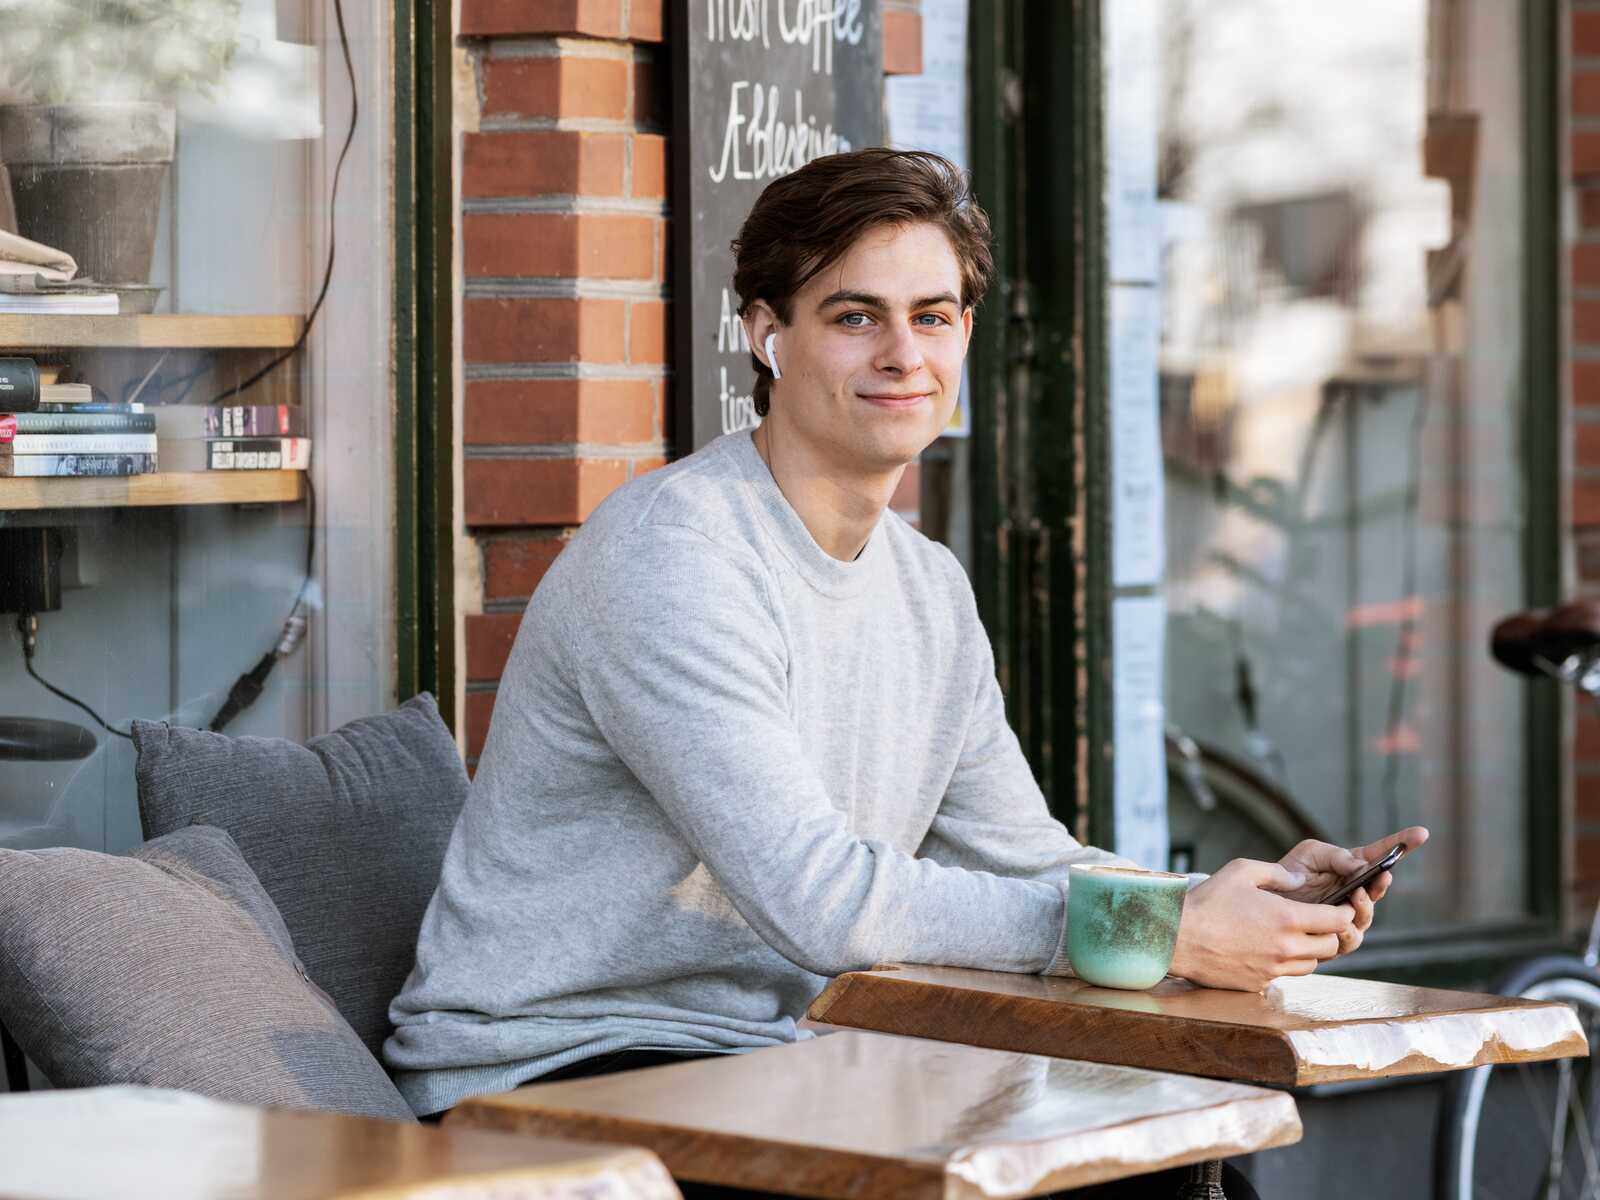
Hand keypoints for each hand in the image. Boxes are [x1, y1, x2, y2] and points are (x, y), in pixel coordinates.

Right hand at [1168, 858, 1358, 990]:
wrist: (1176, 937)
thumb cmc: (1207, 901)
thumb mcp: (1241, 871)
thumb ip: (1276, 873)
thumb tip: (1299, 879)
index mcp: (1287, 918)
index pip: (1336, 920)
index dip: (1344, 912)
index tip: (1341, 907)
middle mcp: (1286, 948)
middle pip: (1330, 946)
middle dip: (1330, 933)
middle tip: (1318, 922)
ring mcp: (1273, 969)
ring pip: (1311, 964)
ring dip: (1309, 951)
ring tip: (1292, 936)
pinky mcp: (1259, 984)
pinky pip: (1284, 975)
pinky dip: (1284, 964)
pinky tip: (1266, 949)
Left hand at [1274, 826, 1427, 956]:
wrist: (1263, 901)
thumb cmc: (1289, 874)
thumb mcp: (1310, 854)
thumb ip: (1335, 856)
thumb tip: (1361, 866)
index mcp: (1351, 869)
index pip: (1381, 856)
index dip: (1403, 844)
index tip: (1422, 832)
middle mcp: (1355, 895)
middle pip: (1378, 890)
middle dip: (1382, 883)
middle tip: (1382, 874)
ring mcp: (1347, 918)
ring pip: (1365, 917)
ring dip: (1365, 907)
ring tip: (1356, 895)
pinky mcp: (1334, 939)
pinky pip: (1348, 939)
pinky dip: (1346, 929)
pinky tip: (1340, 921)